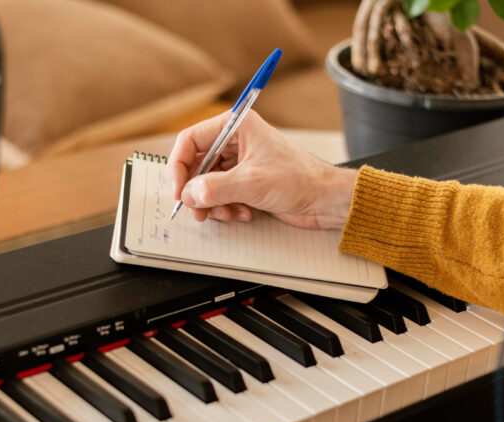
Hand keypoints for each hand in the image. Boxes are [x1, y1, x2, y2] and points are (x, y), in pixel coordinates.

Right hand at [169, 110, 357, 229]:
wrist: (325, 200)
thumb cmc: (300, 180)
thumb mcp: (252, 183)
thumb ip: (215, 188)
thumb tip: (189, 193)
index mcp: (236, 126)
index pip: (191, 140)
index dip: (179, 166)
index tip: (179, 190)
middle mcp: (236, 141)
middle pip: (196, 165)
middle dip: (196, 190)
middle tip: (198, 210)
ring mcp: (240, 163)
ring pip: (207, 184)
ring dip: (212, 203)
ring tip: (227, 214)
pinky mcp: (246, 182)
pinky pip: (221, 195)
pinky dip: (226, 208)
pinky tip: (243, 214)